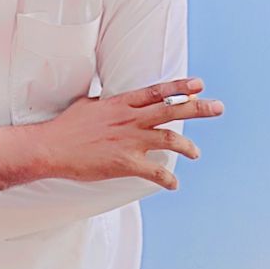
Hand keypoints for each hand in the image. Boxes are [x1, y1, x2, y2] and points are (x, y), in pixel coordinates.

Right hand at [0, 77, 222, 191]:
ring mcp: (129, 140)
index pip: (157, 91)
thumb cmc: (66, 126)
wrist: (51, 147)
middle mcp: (129, 119)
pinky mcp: (125, 163)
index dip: (180, 87)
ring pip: (170, 139)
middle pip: (172, 110)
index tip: (200, 85)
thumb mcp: (87, 105)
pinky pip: (155, 171)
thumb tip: (109, 100)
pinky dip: (168, 178)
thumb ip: (105, 103)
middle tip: (218, 107)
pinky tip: (173, 183)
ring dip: (188, 147)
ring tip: (196, 153)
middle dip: (199, 108)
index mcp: (121, 103)